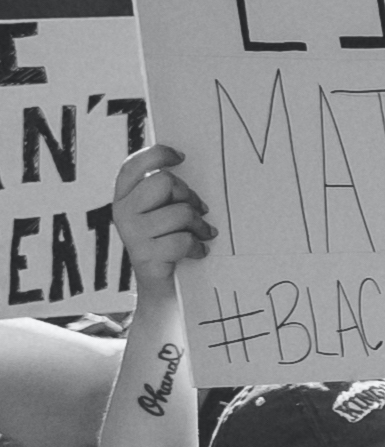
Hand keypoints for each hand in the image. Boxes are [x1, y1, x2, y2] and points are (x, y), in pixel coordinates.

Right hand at [110, 143, 212, 296]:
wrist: (162, 292)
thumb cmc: (169, 244)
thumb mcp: (165, 213)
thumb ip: (168, 193)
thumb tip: (187, 167)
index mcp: (124, 197)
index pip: (133, 166)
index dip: (157, 155)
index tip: (180, 157)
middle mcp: (122, 212)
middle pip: (164, 183)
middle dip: (189, 196)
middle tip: (198, 211)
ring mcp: (132, 234)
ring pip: (180, 212)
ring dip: (198, 225)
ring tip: (200, 234)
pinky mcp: (144, 256)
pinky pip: (183, 240)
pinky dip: (197, 247)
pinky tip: (197, 252)